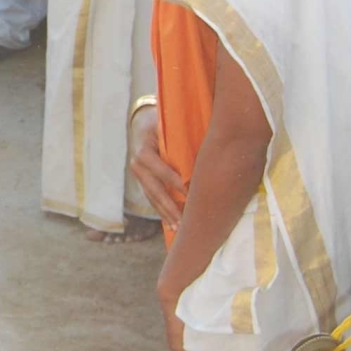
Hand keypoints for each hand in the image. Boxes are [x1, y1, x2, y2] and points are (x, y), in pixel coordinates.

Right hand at [129, 110, 186, 228]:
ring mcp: (137, 173)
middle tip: (184, 221)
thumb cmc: (166, 122)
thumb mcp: (172, 125)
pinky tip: (172, 224)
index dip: (173, 180)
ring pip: (152, 197)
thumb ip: (184, 135)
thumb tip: (213, 144)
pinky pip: (152, 199)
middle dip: (169, 206)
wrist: (145, 122)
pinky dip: (163, 211)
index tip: (189, 193)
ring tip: (178, 228)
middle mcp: (137, 161)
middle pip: (153, 188)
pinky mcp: (141, 182)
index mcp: (145, 146)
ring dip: (166, 213)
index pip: (158, 167)